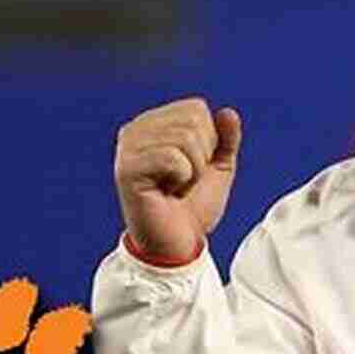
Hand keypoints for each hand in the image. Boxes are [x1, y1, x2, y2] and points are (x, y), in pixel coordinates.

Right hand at [113, 98, 242, 261]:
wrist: (176, 245)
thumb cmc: (193, 208)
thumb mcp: (218, 168)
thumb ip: (226, 139)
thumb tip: (228, 113)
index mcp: (153, 124)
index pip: (196, 108)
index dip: (209, 141)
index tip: (192, 168)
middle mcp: (134, 130)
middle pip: (193, 120)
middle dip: (202, 156)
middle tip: (183, 181)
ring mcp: (127, 149)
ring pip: (185, 138)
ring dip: (193, 171)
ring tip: (174, 188)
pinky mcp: (126, 169)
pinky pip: (173, 158)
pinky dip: (182, 179)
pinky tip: (165, 193)